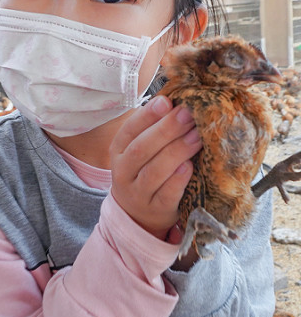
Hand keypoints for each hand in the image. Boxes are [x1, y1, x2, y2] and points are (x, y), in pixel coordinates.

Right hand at [109, 96, 202, 239]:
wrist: (138, 215)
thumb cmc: (145, 173)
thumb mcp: (141, 151)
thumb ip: (154, 130)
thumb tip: (177, 102)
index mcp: (118, 151)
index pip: (129, 130)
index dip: (147, 116)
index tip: (167, 102)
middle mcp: (123, 171)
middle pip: (141, 149)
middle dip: (166, 130)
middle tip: (189, 115)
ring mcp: (137, 192)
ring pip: (153, 171)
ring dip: (176, 151)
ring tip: (197, 136)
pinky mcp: (155, 209)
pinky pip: (166, 194)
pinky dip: (177, 180)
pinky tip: (189, 166)